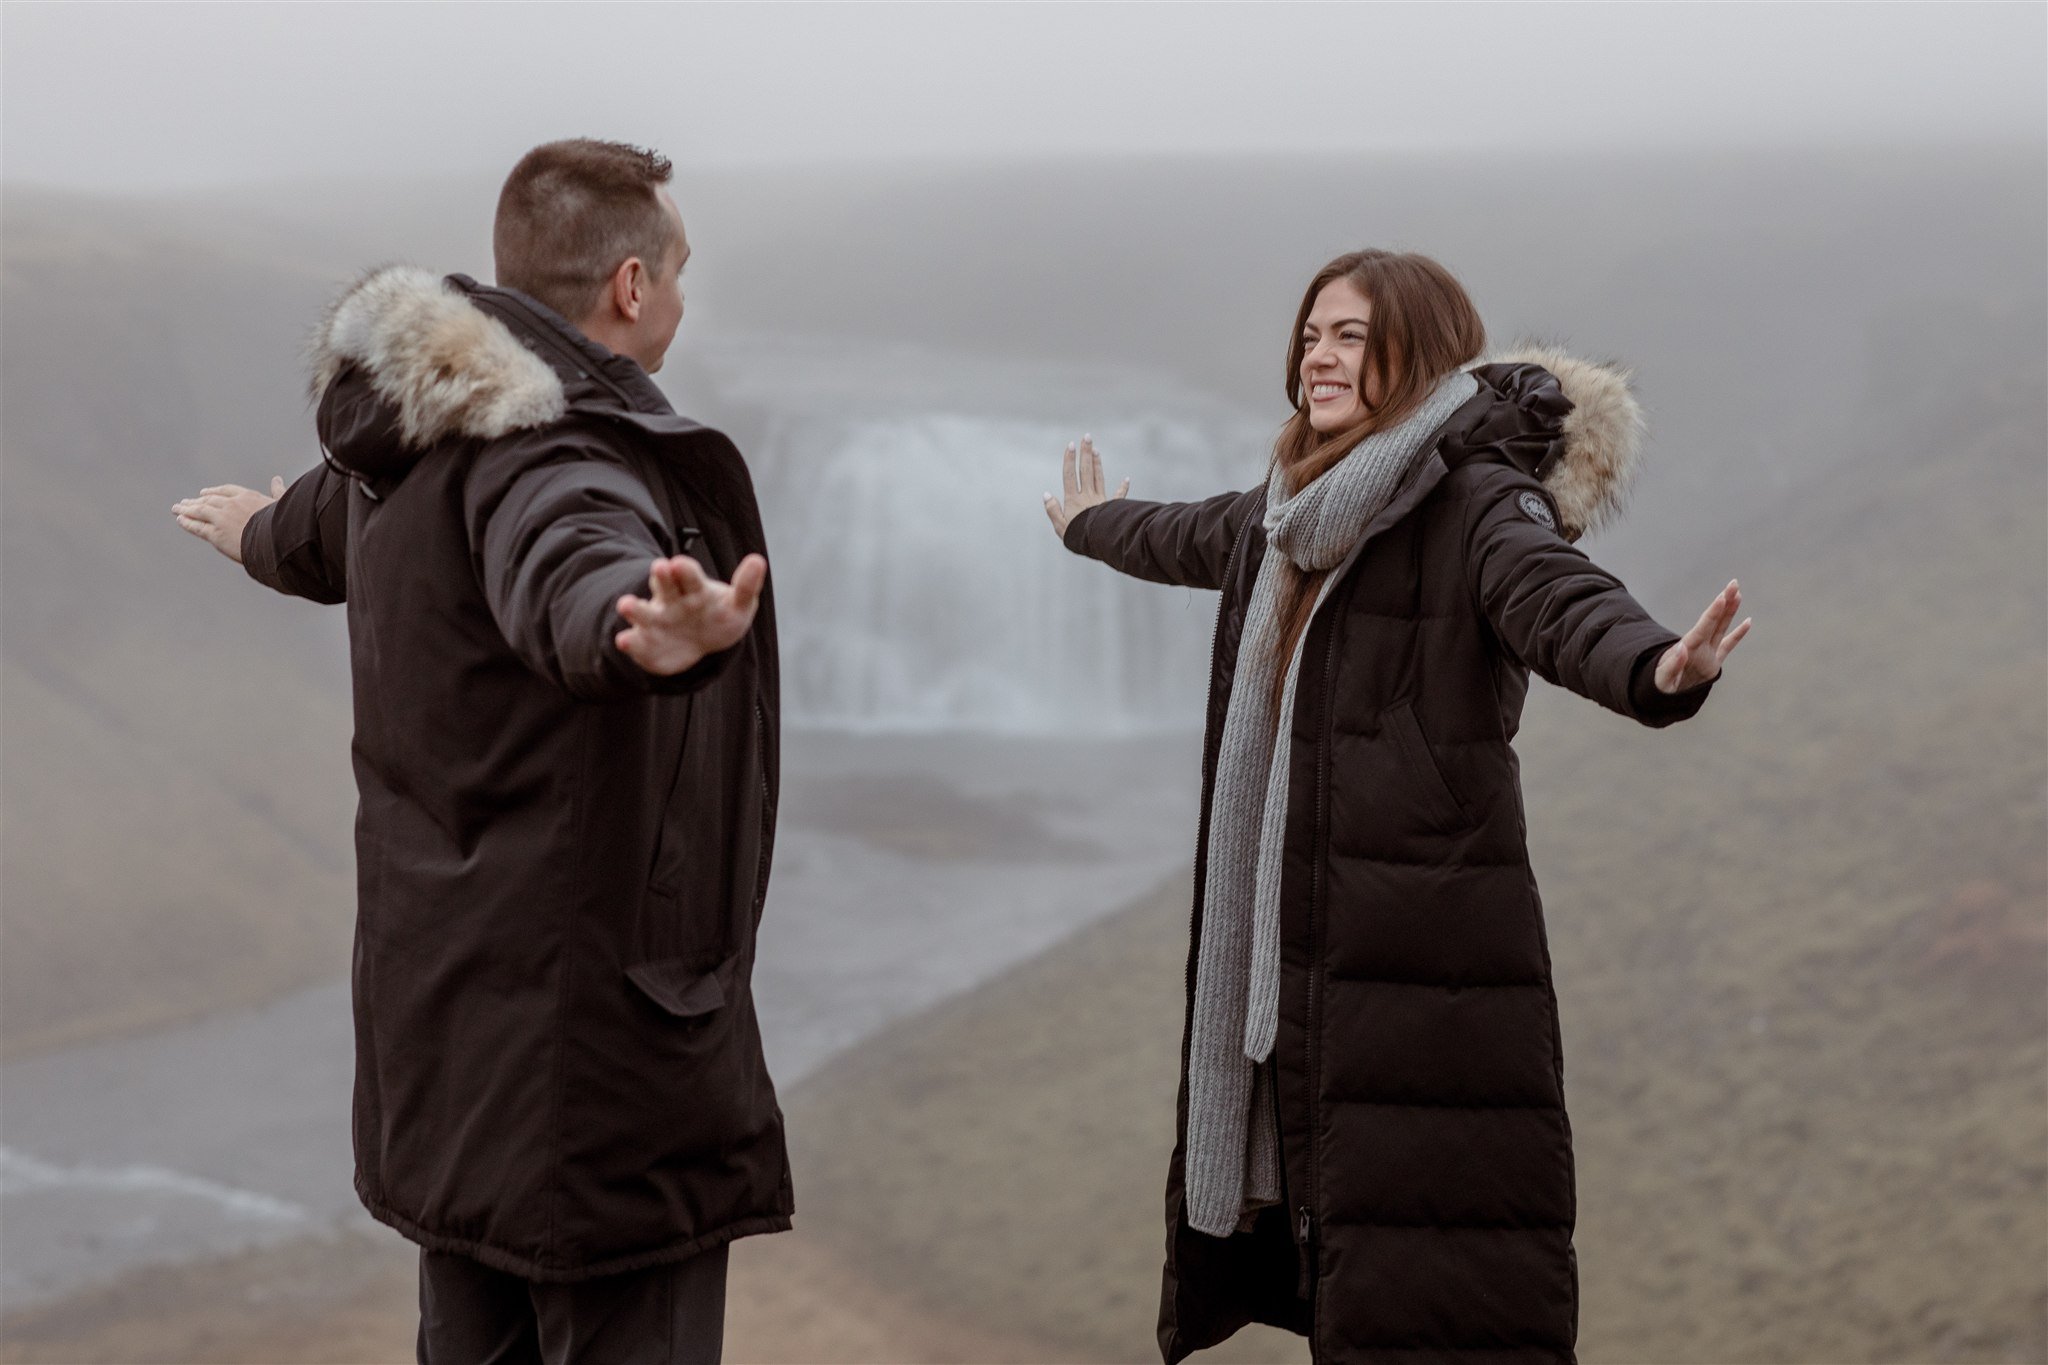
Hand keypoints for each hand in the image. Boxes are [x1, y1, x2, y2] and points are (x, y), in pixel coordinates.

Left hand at [173, 477, 284, 562]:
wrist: (277, 540)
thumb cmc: (284, 524)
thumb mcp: (281, 504)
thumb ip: (277, 491)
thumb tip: (277, 479)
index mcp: (247, 496)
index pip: (225, 491)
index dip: (213, 492)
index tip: (204, 493)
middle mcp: (231, 505)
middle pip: (208, 500)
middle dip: (196, 501)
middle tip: (185, 502)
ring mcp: (221, 518)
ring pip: (199, 511)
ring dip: (187, 509)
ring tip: (177, 508)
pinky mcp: (215, 534)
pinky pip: (197, 527)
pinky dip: (188, 522)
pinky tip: (180, 519)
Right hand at [615, 552, 766, 674]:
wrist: (699, 643)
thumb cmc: (719, 617)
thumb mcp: (738, 605)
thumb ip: (746, 587)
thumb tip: (758, 560)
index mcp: (693, 587)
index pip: (688, 575)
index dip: (684, 570)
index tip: (680, 564)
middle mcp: (671, 599)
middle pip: (664, 585)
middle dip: (661, 577)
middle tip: (660, 567)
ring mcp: (655, 620)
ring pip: (642, 611)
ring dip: (634, 607)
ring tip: (625, 605)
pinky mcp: (644, 642)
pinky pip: (635, 640)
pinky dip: (629, 641)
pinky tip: (624, 640)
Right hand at [1043, 434, 1128, 538]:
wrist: (1100, 542)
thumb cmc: (1077, 537)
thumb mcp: (1060, 526)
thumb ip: (1053, 510)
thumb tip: (1046, 494)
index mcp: (1073, 500)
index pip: (1070, 476)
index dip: (1069, 459)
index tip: (1070, 445)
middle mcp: (1087, 496)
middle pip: (1086, 471)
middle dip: (1085, 453)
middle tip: (1087, 437)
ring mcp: (1100, 501)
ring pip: (1099, 478)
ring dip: (1097, 463)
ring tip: (1096, 450)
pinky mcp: (1111, 508)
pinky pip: (1118, 496)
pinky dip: (1123, 488)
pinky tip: (1127, 479)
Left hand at [1655, 578, 1750, 691]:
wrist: (1661, 694)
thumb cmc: (1658, 685)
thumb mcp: (1662, 678)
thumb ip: (1672, 664)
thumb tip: (1682, 648)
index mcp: (1688, 648)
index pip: (1703, 627)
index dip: (1713, 613)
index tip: (1722, 597)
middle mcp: (1699, 646)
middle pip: (1714, 620)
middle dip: (1724, 602)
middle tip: (1733, 583)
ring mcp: (1707, 653)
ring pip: (1721, 628)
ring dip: (1729, 611)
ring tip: (1737, 593)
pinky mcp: (1713, 663)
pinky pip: (1728, 645)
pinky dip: (1737, 634)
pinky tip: (1747, 621)